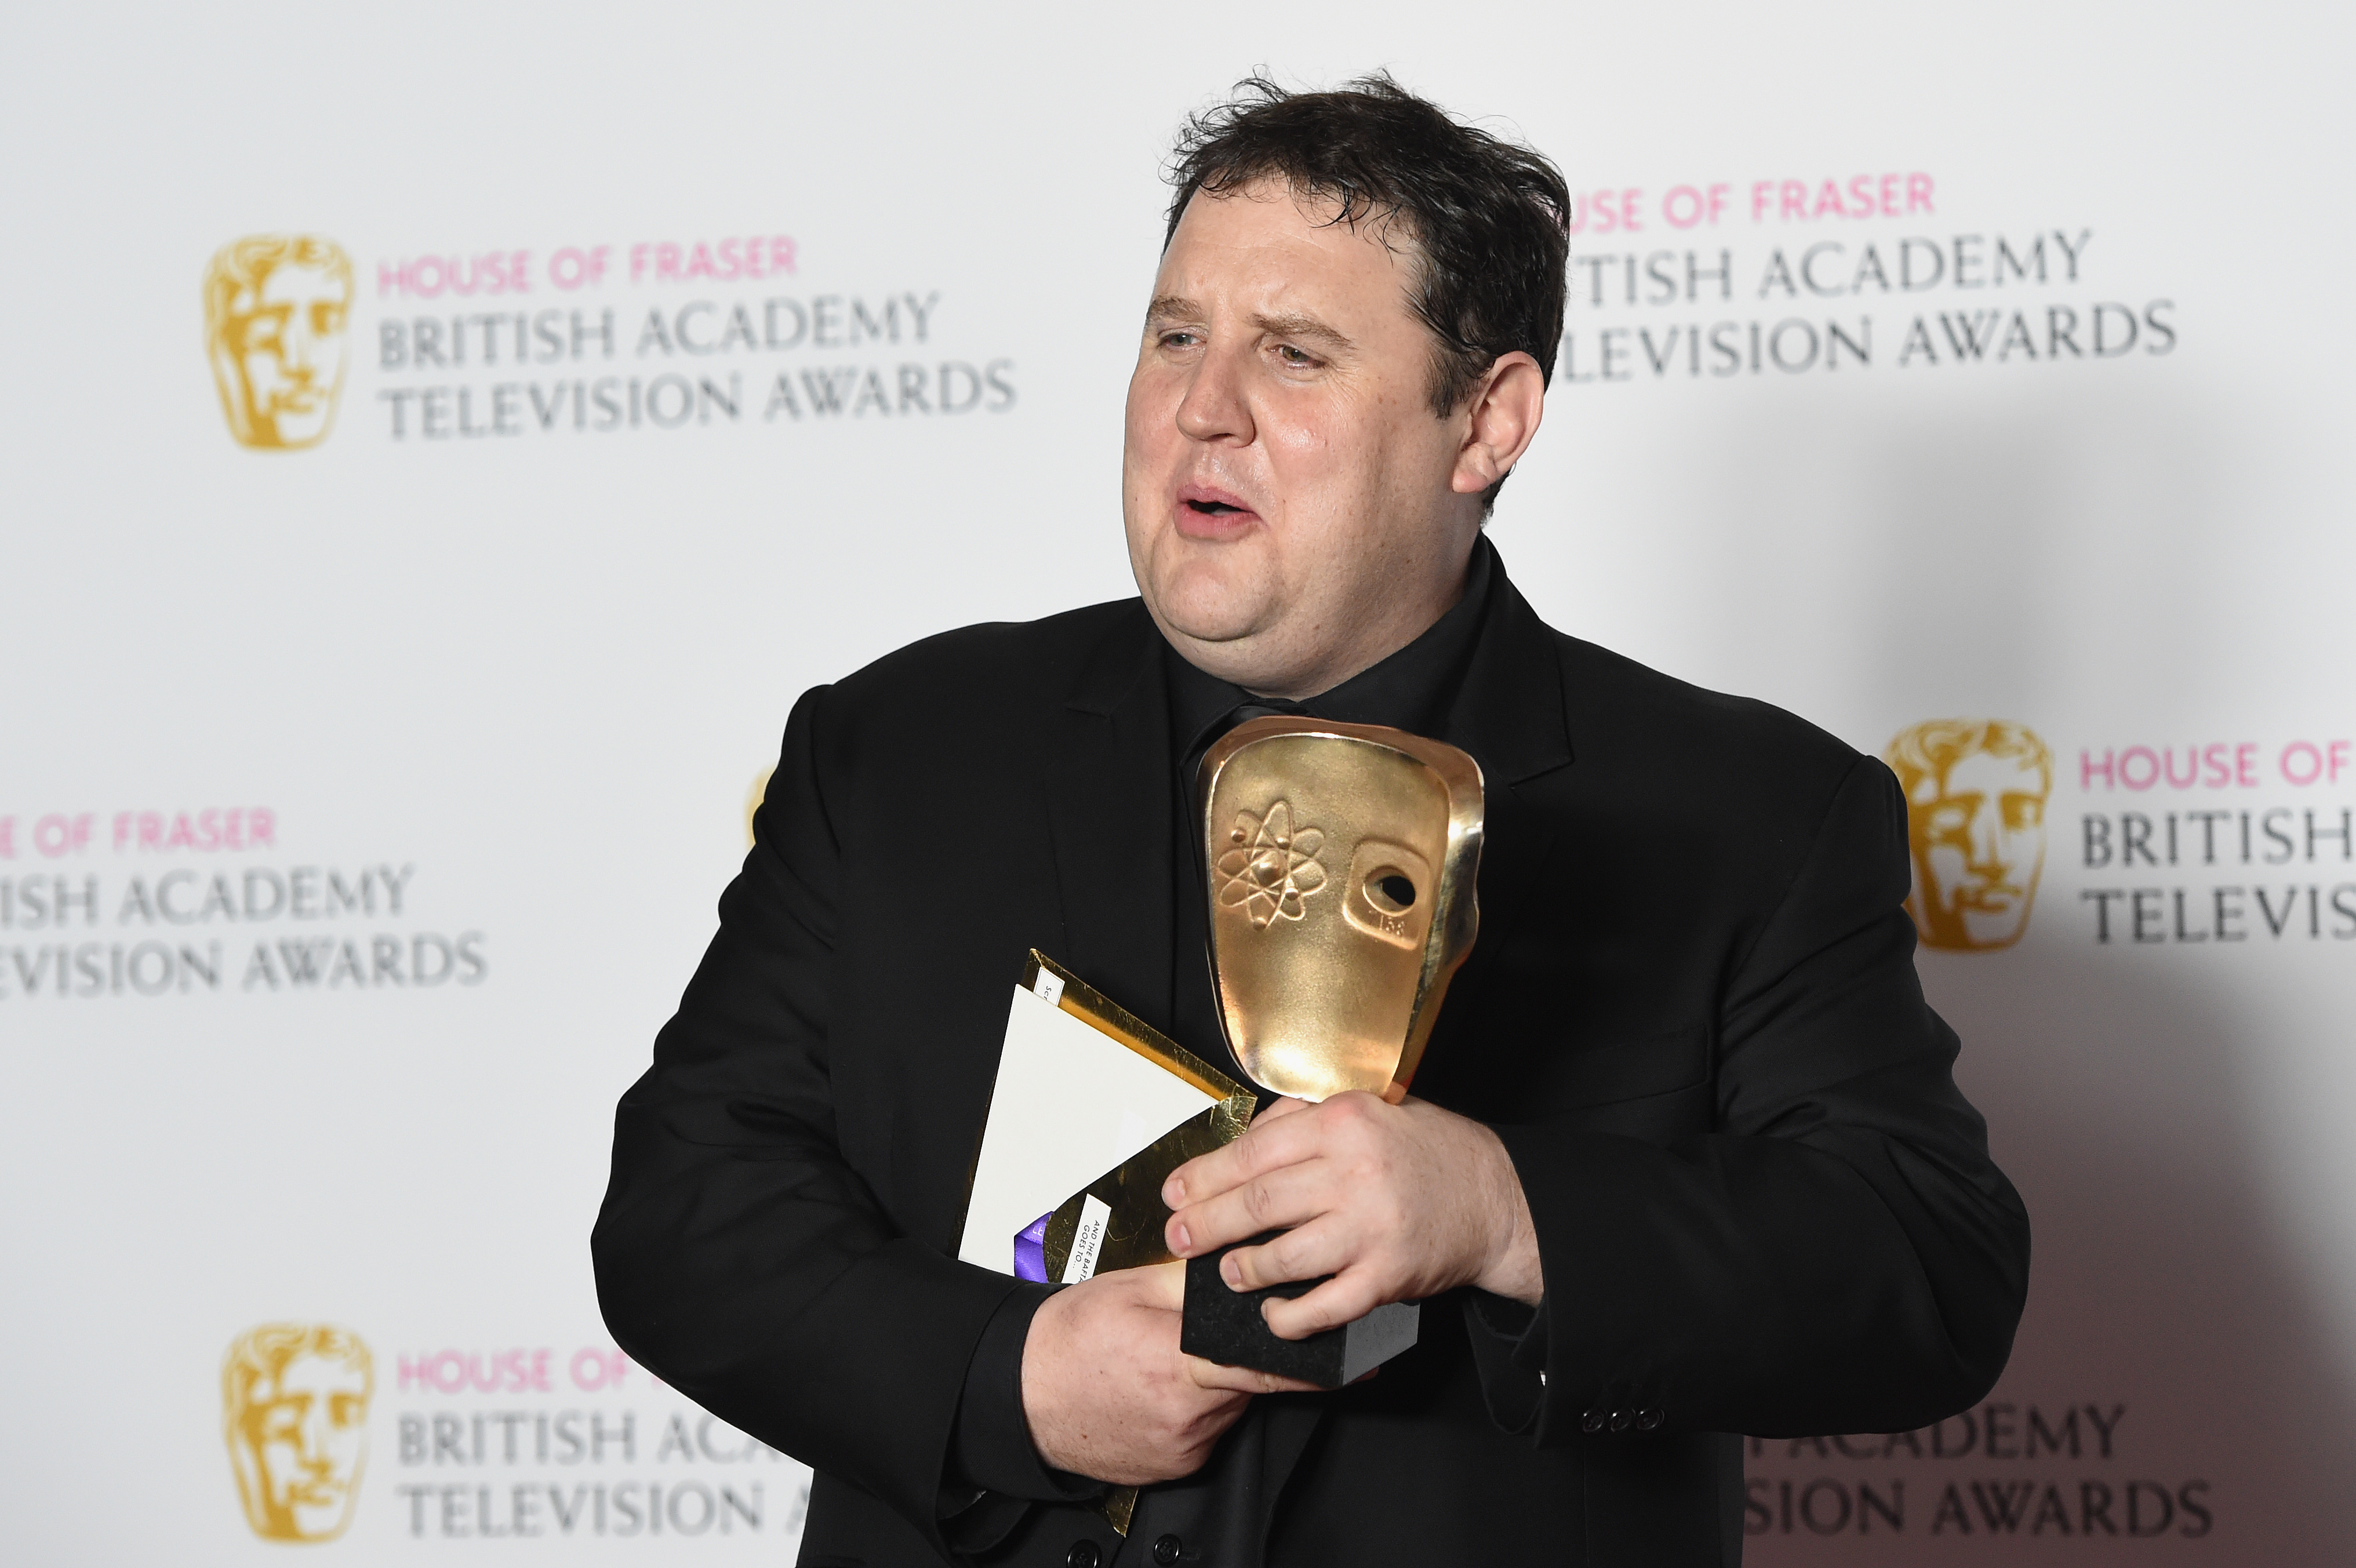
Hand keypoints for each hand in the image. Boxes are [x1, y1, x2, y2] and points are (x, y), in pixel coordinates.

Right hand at [1019, 1261, 1321, 1484]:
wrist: (1019, 1395)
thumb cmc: (1065, 1342)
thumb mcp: (1130, 1290)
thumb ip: (1193, 1279)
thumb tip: (1242, 1261)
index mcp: (1178, 1365)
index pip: (1267, 1365)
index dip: (1313, 1361)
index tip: (1354, 1359)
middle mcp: (1186, 1415)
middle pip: (1249, 1380)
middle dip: (1241, 1354)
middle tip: (1199, 1335)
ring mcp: (1183, 1447)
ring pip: (1231, 1404)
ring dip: (1219, 1380)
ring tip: (1169, 1358)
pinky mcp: (1176, 1466)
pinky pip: (1208, 1430)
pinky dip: (1200, 1407)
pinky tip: (1161, 1387)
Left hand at [1161, 1094, 1542, 1339]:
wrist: (1492, 1196)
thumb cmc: (1422, 1152)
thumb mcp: (1365, 1110)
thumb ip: (1301, 1121)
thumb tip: (1239, 1144)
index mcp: (1342, 1122)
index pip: (1253, 1152)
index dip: (1204, 1176)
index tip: (1176, 1192)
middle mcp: (1355, 1171)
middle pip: (1258, 1204)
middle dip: (1206, 1224)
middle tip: (1179, 1238)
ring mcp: (1372, 1227)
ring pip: (1284, 1257)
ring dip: (1244, 1269)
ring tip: (1228, 1271)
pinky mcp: (1388, 1275)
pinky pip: (1324, 1306)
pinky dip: (1290, 1317)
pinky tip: (1272, 1315)